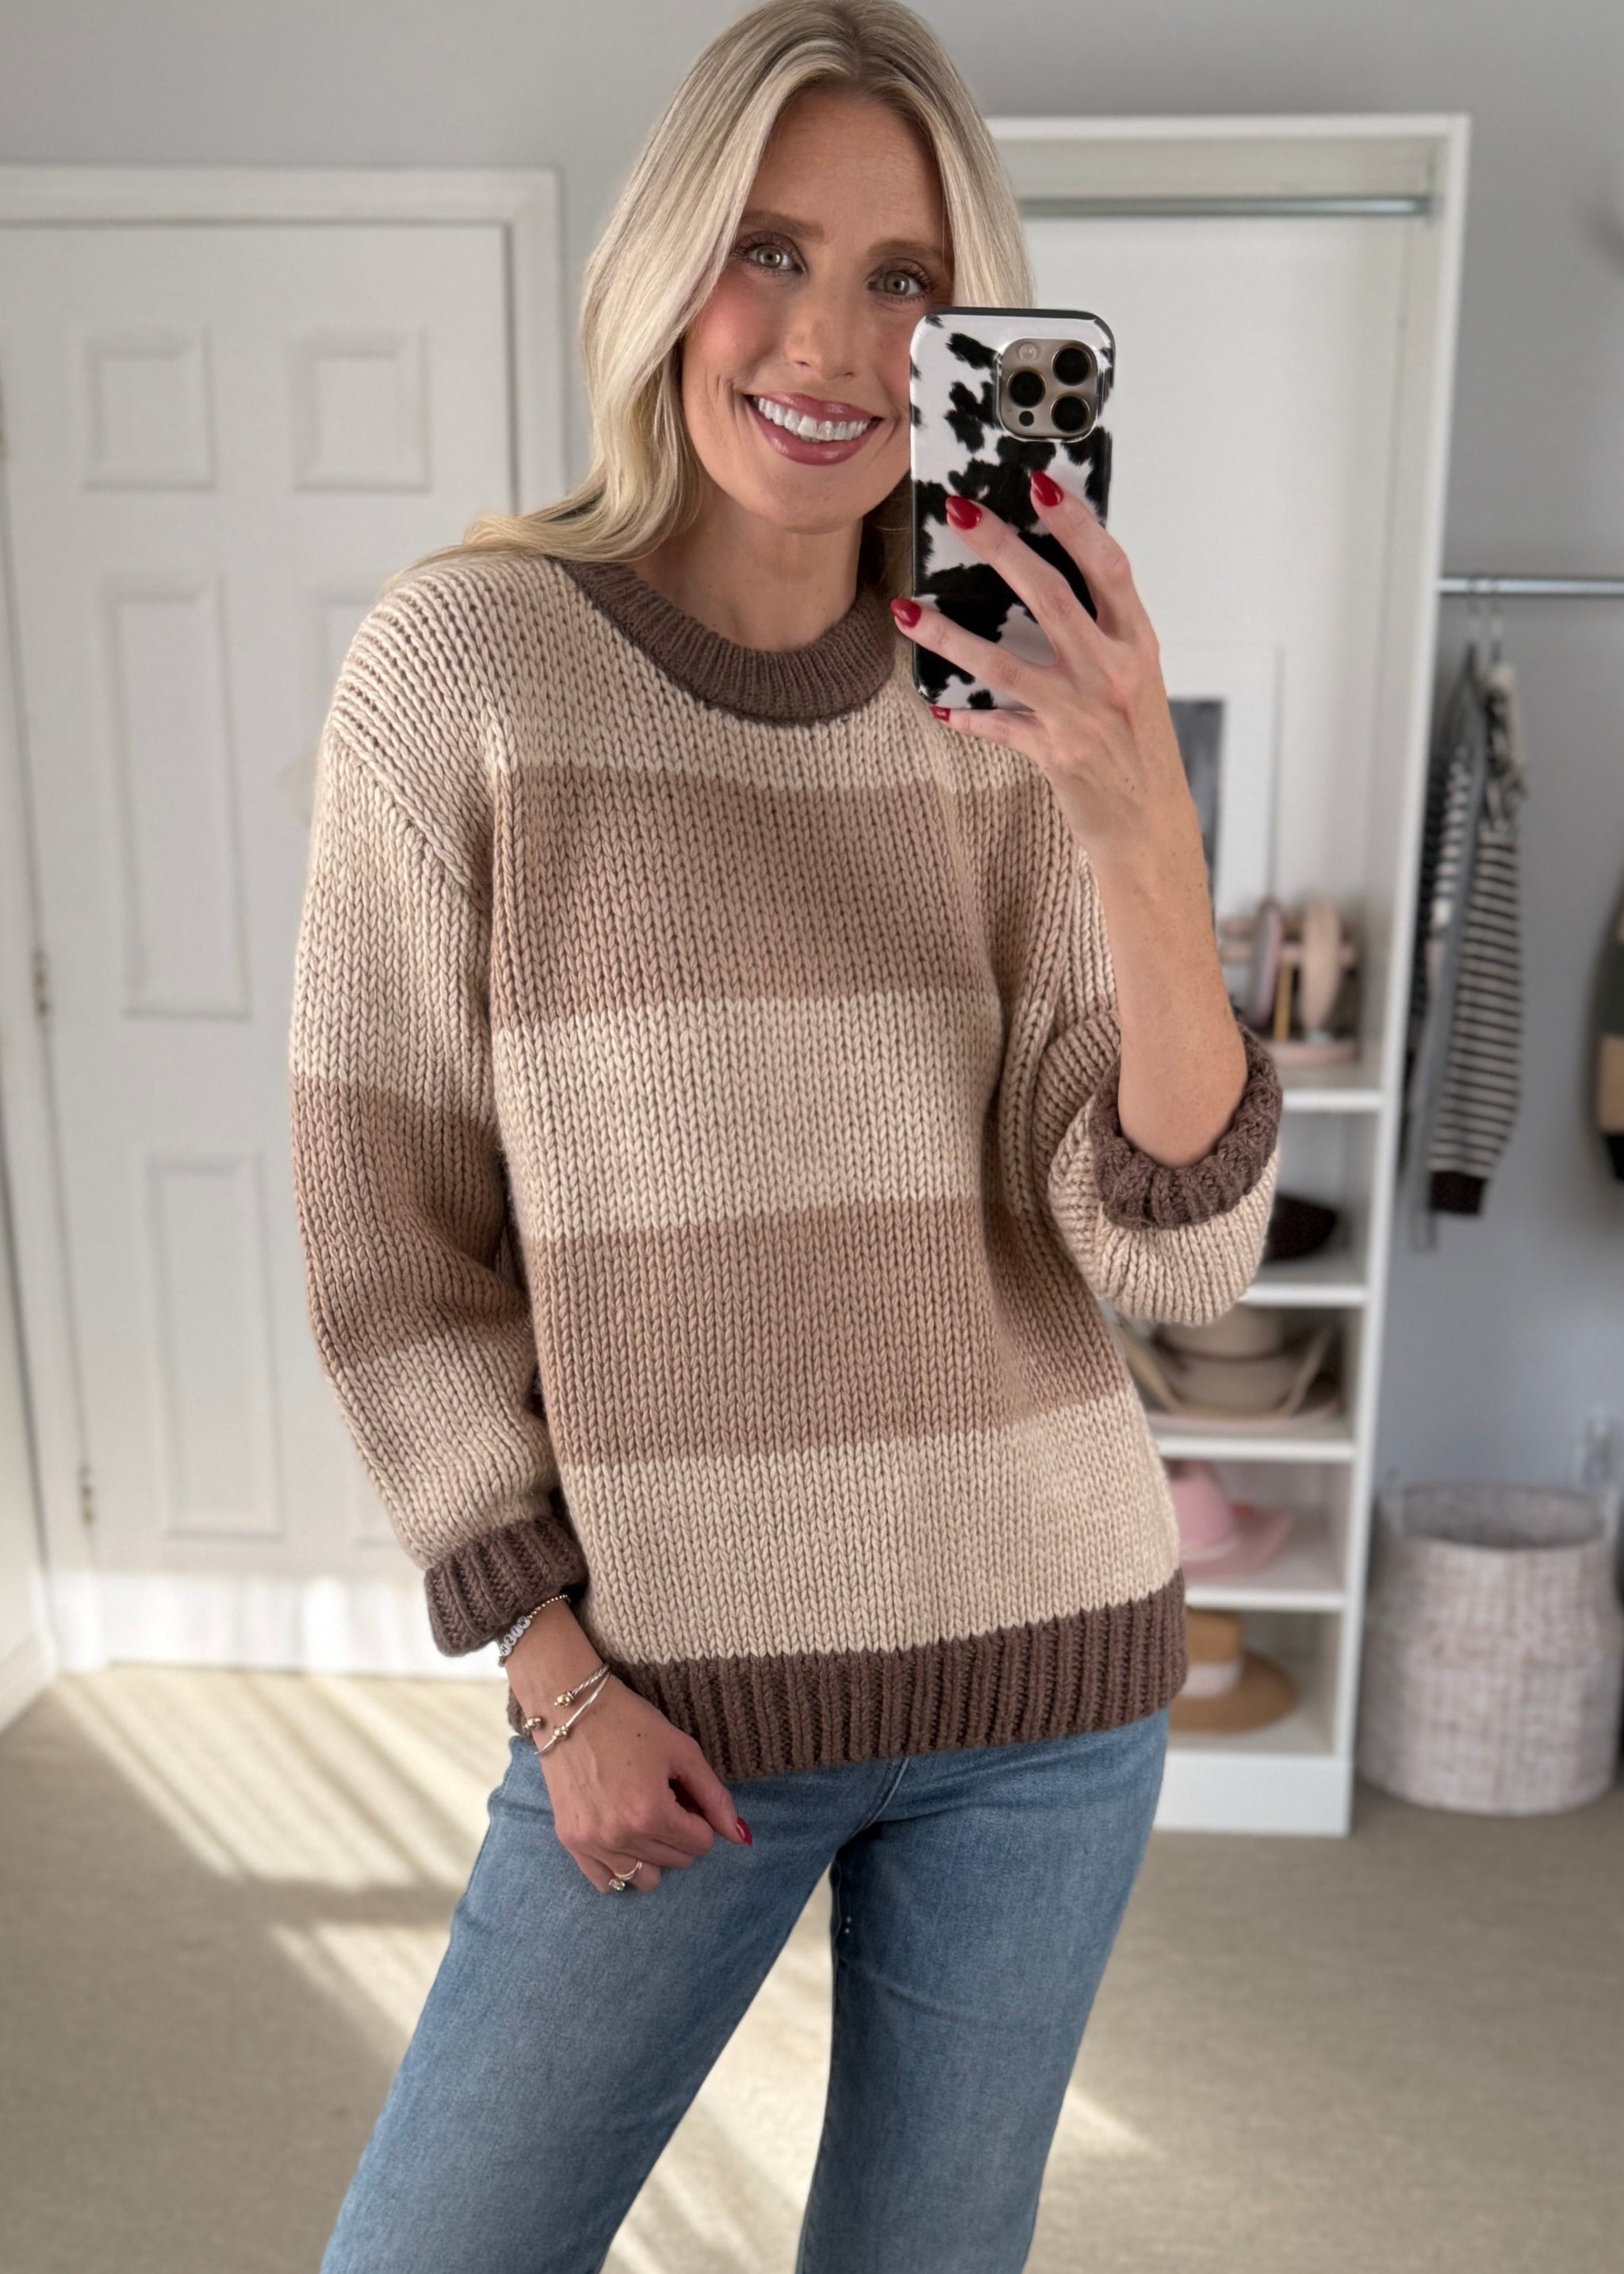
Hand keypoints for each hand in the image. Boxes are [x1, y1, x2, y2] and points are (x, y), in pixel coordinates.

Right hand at [507, 1623, 750, 1894]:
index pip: (701, 1843)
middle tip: (664, 1798)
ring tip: (642, 1818)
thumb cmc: (630, 1723)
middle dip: (680, 1833)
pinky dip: (621, 1865)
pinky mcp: (570, 1843)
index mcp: (652, 1812)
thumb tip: (742, 1838)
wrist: (569, 1710)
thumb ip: (715, 1797)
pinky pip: (606, 1882)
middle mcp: (621, 1837)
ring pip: (645, 1879)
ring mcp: (592, 1843)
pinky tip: (621, 1835)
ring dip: (654, 1854)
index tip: (683, 1793)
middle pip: (677, 1861)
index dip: (700, 1818)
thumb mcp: (682, 1751)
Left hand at [889, 472, 1198, 875]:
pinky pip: (997, 727)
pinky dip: (967, 717)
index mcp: (1137, 644)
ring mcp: (1081, 715)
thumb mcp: (1133, 678)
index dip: (1075, 524)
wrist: (1150, 826)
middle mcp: (1112, 673)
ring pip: (1004, 663)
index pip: (1109, 568)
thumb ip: (1100, 631)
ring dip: (949, 635)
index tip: (1040, 484)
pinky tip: (937, 705)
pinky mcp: (1054, 754)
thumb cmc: (1138, 745)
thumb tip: (1046, 573)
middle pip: (1049, 597)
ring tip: (906, 610)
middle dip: (1000, 549)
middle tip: (959, 513)